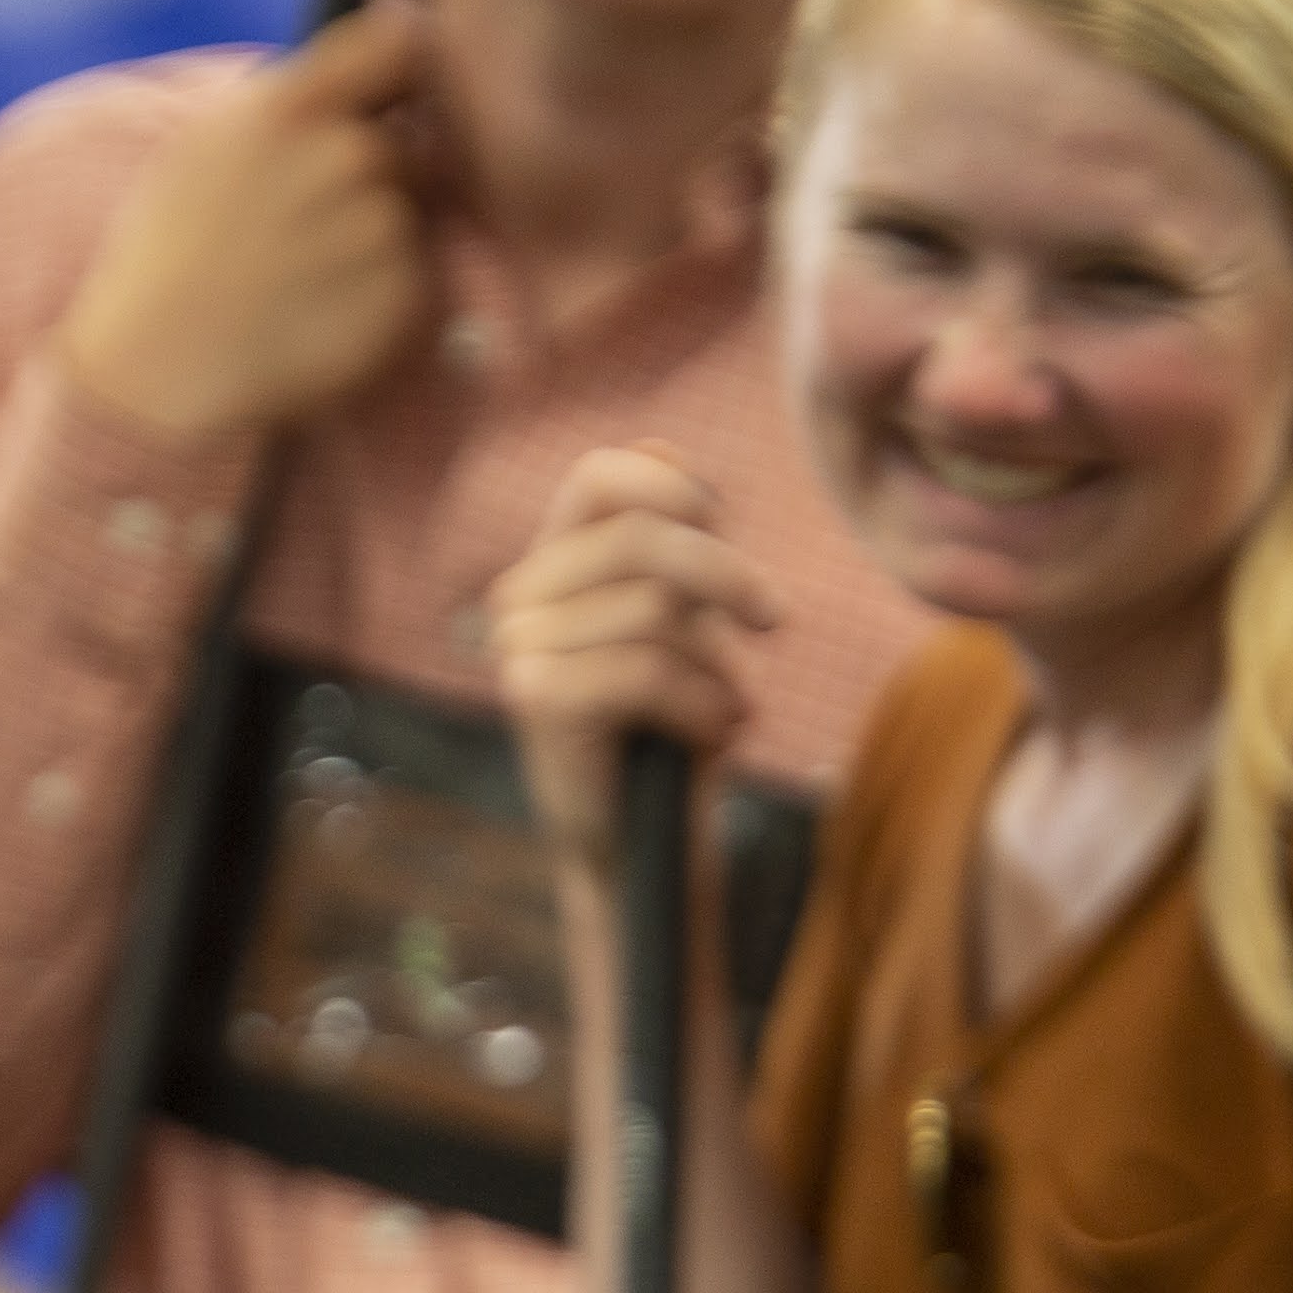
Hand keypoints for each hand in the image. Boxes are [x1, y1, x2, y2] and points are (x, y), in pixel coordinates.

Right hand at [55, 5, 435, 443]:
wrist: (163, 369)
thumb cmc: (171, 256)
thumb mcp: (205, 148)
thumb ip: (288, 104)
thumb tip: (358, 79)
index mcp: (292, 108)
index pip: (398, 42)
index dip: (399, 68)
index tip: (388, 95)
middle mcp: (348, 156)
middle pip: (409, 141)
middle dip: (380, 172)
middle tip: (315, 222)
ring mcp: (383, 226)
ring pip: (413, 211)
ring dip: (379, 235)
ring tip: (307, 274)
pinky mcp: (406, 293)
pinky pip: (416, 274)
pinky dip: (382, 291)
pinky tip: (321, 311)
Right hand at [486, 444, 778, 869]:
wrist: (638, 848)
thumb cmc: (666, 733)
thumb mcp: (681, 625)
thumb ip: (670, 544)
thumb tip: (661, 445)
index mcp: (550, 567)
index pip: (598, 478)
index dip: (670, 485)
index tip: (726, 525)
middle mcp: (518, 599)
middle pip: (641, 539)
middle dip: (727, 575)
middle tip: (773, 620)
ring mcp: (518, 648)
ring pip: (655, 610)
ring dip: (717, 664)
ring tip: (725, 707)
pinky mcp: (535, 698)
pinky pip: (647, 668)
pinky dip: (704, 703)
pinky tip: (712, 734)